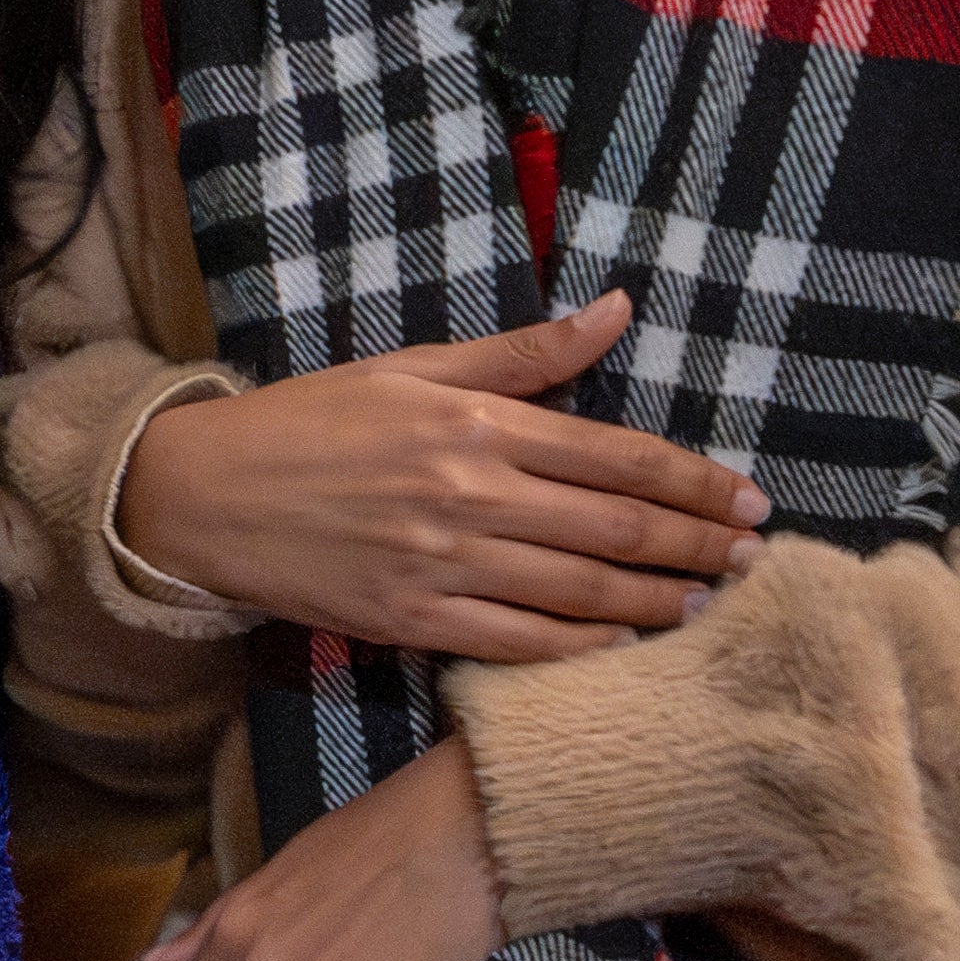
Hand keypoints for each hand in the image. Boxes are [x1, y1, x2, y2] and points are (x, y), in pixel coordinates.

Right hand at [107, 289, 767, 658]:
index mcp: (474, 425)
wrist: (205, 495)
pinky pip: (517, 642)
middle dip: (698, 544)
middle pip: (616, 526)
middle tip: (755, 555)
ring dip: (658, 600)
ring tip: (710, 601)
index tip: (747, 498)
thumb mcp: (412, 369)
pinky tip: (626, 646)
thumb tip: (616, 311)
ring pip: (580, 591)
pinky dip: (581, 649)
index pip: (616, 454)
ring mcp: (441, 565)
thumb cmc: (311, 422)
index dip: (694, 481)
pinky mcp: (411, 621)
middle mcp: (468, 496)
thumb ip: (522, 354)